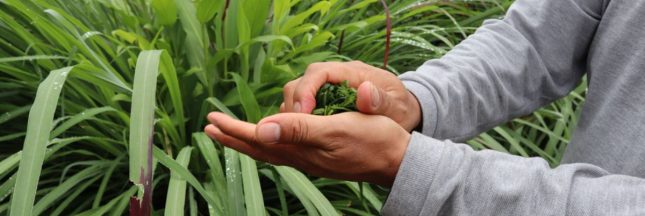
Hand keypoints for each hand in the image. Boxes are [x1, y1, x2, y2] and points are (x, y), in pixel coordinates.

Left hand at [204, 111, 410, 186]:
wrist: (398, 159)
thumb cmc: (372, 140)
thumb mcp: (335, 129)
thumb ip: (298, 129)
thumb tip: (262, 128)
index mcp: (302, 149)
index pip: (260, 139)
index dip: (235, 130)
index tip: (212, 121)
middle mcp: (302, 157)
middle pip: (260, 148)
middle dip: (234, 138)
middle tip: (210, 128)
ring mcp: (312, 159)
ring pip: (271, 150)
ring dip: (249, 140)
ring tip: (233, 133)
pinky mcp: (322, 156)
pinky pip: (286, 150)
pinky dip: (271, 143)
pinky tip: (272, 140)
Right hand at [281, 61, 421, 130]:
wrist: (403, 112)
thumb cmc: (400, 109)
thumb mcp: (396, 107)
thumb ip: (381, 101)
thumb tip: (364, 90)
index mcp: (352, 72)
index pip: (319, 72)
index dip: (306, 90)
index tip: (304, 114)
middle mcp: (336, 75)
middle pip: (302, 81)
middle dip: (295, 103)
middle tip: (293, 128)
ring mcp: (328, 87)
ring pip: (298, 92)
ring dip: (292, 112)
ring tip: (294, 133)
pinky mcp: (324, 99)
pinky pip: (303, 104)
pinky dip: (297, 118)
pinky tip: (299, 135)